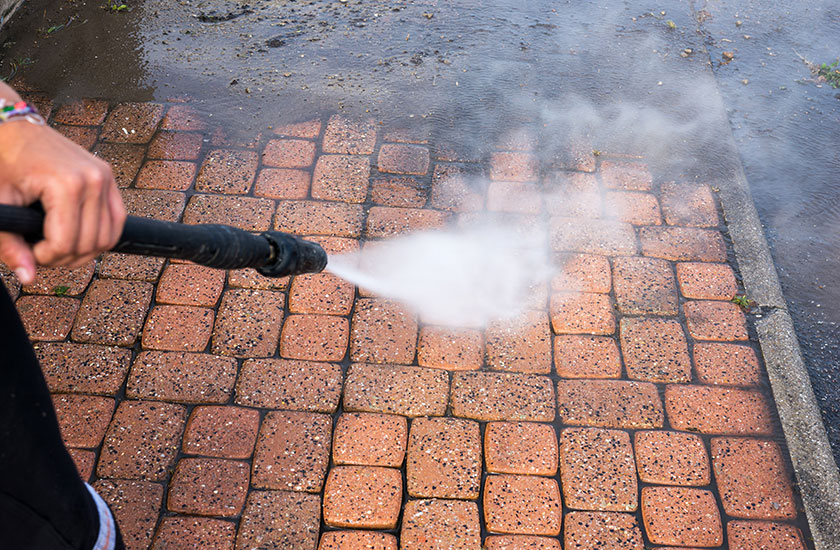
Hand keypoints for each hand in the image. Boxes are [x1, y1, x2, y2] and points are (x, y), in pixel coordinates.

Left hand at [0, 120, 125, 284]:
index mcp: (66, 184)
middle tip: (42, 252)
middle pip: (89, 244)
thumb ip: (10, 244)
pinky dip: (100, 237)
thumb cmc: (4, 162)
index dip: (46, 257)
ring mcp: (106, 179)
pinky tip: (77, 236)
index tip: (30, 251)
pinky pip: (116, 221)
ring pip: (107, 238)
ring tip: (59, 245)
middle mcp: (94, 181)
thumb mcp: (0, 203)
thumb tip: (28, 277)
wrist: (17, 130)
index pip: (66, 242)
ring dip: (84, 251)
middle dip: (65, 257)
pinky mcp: (110, 180)